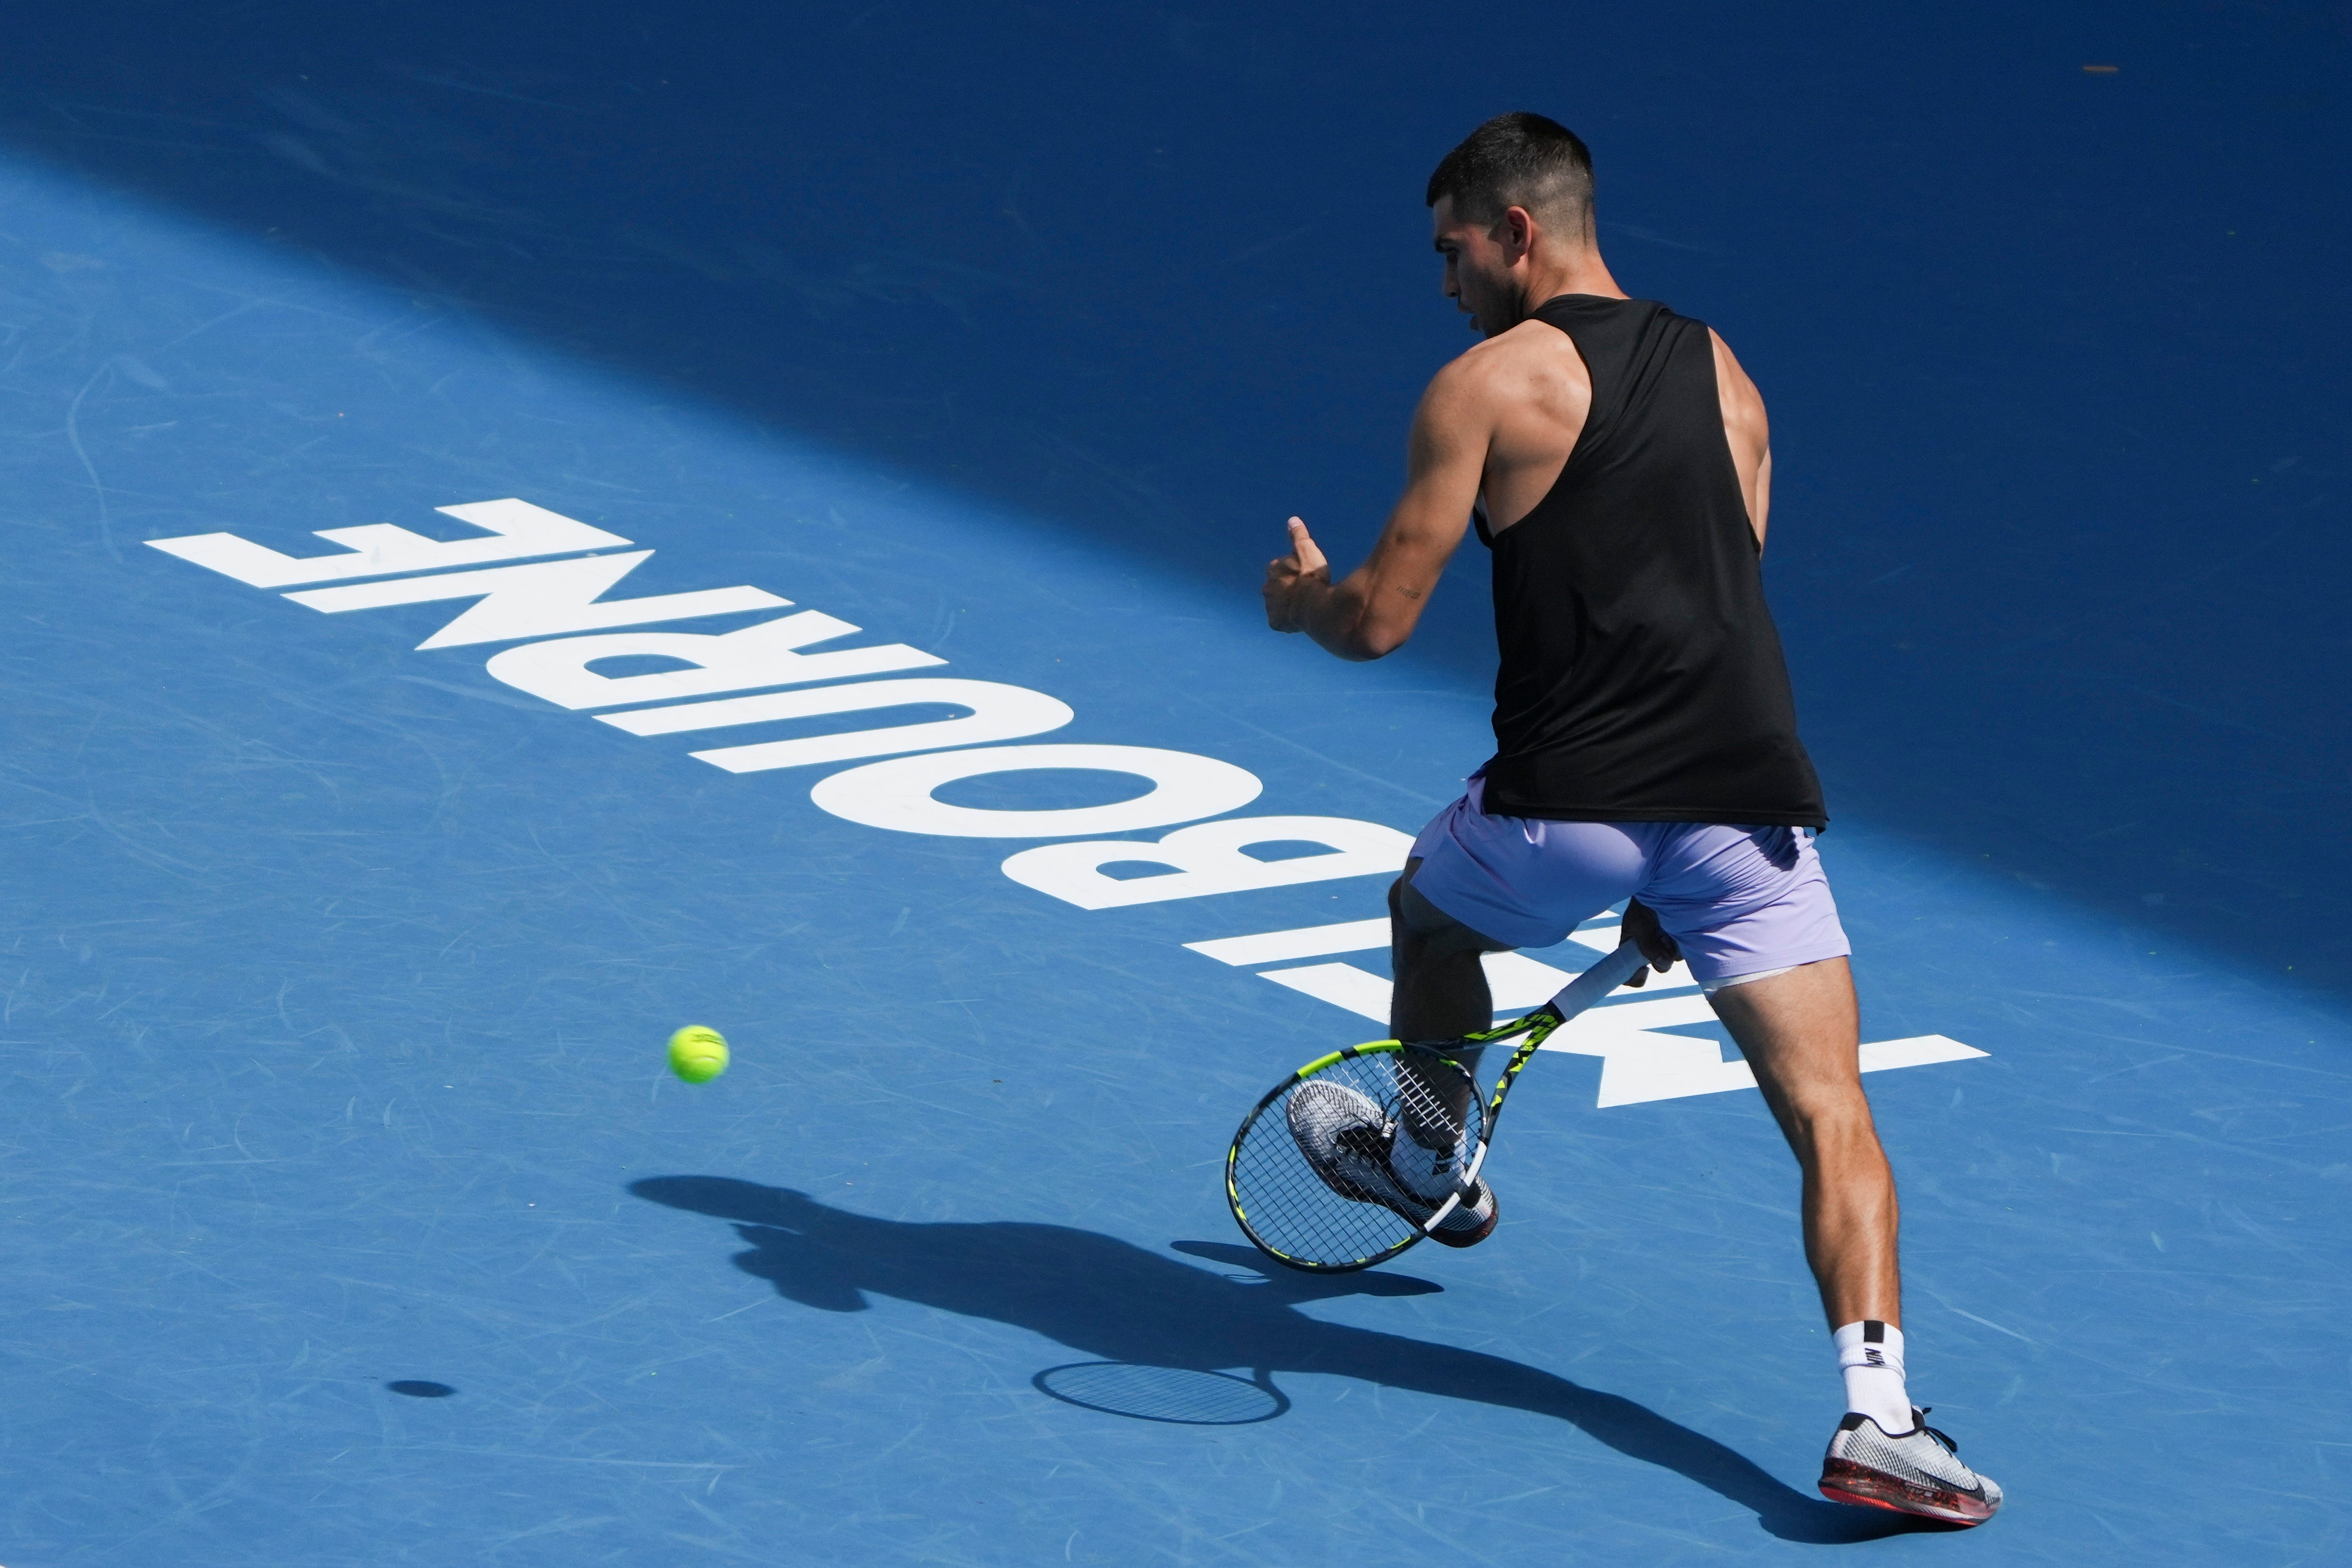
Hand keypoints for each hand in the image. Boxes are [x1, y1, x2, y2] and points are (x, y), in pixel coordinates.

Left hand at [1262, 516, 1328, 632]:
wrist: (1313, 605)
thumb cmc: (1311, 577)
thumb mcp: (1307, 551)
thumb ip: (1299, 536)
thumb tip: (1292, 519)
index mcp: (1273, 569)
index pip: (1280, 568)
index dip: (1293, 572)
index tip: (1304, 575)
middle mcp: (1267, 587)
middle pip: (1277, 587)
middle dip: (1287, 589)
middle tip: (1304, 592)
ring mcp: (1270, 606)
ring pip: (1278, 604)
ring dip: (1287, 605)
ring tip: (1303, 607)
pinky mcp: (1275, 622)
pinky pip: (1280, 621)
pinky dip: (1288, 621)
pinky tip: (1299, 619)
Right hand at [1619, 897, 1681, 987]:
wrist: (1660, 883)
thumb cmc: (1643, 902)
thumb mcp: (1638, 922)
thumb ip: (1647, 945)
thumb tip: (1662, 964)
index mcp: (1634, 946)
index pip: (1629, 972)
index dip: (1635, 978)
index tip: (1644, 971)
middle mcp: (1652, 947)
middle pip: (1660, 966)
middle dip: (1663, 957)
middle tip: (1664, 939)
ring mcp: (1668, 943)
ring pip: (1676, 957)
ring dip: (1677, 946)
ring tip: (1673, 925)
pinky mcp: (1683, 936)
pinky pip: (1688, 946)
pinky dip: (1686, 939)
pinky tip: (1683, 925)